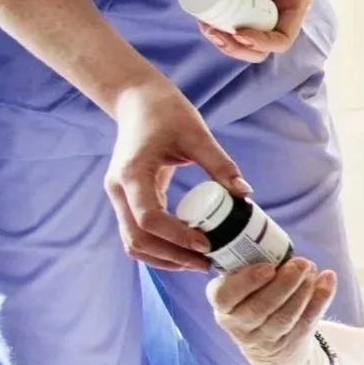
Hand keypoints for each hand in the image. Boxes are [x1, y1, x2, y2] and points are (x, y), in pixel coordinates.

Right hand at [105, 80, 248, 270]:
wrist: (138, 100)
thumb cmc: (166, 111)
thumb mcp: (196, 133)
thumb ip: (219, 163)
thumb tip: (245, 193)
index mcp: (132, 173)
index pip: (149, 218)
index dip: (176, 237)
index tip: (206, 244)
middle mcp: (118, 190)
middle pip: (137, 240)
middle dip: (172, 257)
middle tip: (206, 263)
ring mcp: (118, 197)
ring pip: (133, 242)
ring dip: (163, 258)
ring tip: (198, 262)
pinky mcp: (125, 200)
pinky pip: (137, 233)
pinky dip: (158, 247)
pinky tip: (185, 249)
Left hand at [200, 0, 329, 62]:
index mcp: (294, 6)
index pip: (282, 39)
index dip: (261, 42)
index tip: (240, 32)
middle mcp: (275, 12)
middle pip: (258, 48)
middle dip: (235, 47)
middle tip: (214, 32)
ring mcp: (257, 6)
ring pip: (240, 38)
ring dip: (221, 38)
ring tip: (204, 25)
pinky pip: (228, 18)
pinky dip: (214, 22)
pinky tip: (200, 15)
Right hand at [207, 257, 338, 364]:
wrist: (272, 347)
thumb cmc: (256, 300)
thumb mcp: (245, 288)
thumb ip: (256, 267)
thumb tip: (285, 253)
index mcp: (224, 306)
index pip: (224, 297)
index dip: (246, 281)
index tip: (268, 267)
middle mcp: (240, 325)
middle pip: (259, 308)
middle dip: (283, 284)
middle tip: (301, 263)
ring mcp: (265, 339)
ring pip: (283, 318)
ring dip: (302, 291)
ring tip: (311, 270)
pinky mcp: (290, 344)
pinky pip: (306, 322)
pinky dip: (320, 299)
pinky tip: (328, 279)